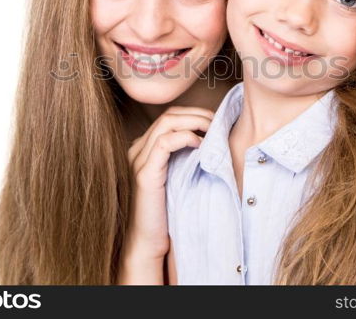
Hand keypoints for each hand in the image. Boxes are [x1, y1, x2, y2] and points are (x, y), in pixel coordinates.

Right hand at [118, 106, 213, 283]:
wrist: (148, 241)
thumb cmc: (167, 211)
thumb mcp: (178, 177)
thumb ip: (186, 158)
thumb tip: (213, 140)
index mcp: (144, 149)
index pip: (169, 117)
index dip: (193, 114)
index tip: (216, 121)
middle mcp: (137, 150)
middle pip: (168, 115)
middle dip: (197, 114)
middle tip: (218, 122)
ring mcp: (138, 160)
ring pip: (166, 123)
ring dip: (194, 122)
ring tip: (213, 130)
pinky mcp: (144, 173)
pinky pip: (163, 143)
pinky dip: (185, 137)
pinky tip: (201, 145)